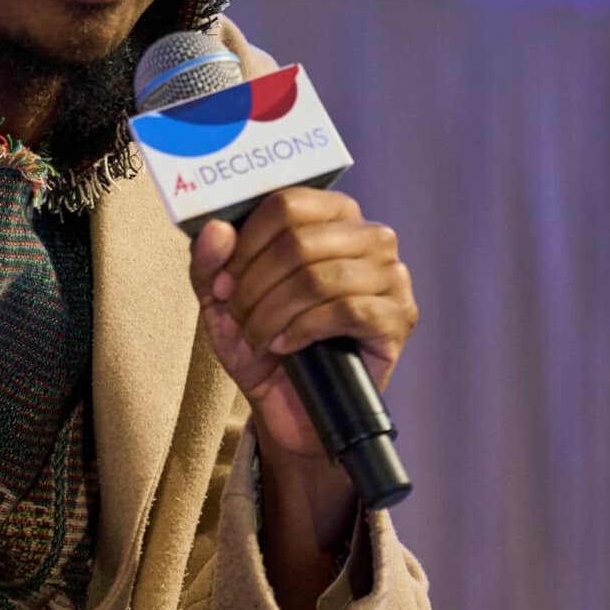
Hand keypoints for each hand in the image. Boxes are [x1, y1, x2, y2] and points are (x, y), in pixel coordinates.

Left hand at [187, 188, 416, 464]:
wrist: (292, 406)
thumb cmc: (263, 341)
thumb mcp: (222, 301)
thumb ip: (210, 262)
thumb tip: (216, 230)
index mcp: (332, 215)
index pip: (286, 204)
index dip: (245, 244)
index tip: (221, 284)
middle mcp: (370, 237)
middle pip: (299, 241)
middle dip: (254, 285)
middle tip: (238, 316)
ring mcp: (391, 276)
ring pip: (319, 277)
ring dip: (273, 312)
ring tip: (257, 337)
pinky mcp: (398, 317)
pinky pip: (347, 311)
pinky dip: (303, 330)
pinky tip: (286, 345)